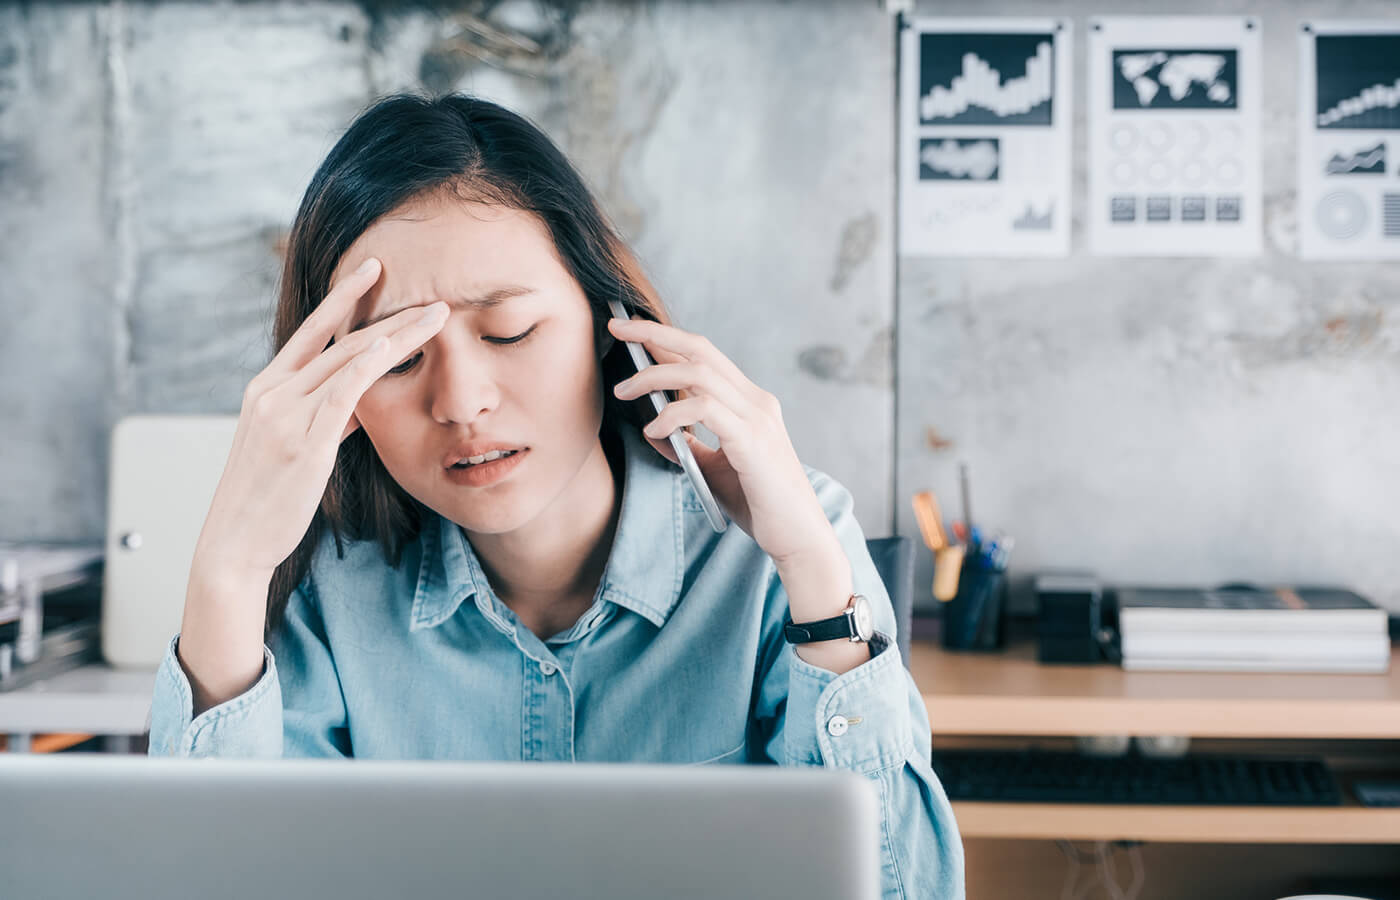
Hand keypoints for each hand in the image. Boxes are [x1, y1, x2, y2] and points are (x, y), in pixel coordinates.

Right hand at [191, 258, 449, 585]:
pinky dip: (365, 366)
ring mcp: (285, 415)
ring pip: (347, 360)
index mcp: (266, 388)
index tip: (373, 268)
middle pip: (338, 338)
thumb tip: (359, 404)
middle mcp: (272, 392)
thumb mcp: (296, 447)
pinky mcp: (303, 442)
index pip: (311, 330)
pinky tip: (389, 346)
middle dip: (385, 311)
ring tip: (435, 315)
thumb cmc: (268, 498)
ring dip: (396, 334)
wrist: (234, 543)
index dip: (343, 297)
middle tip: (428, 290)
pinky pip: (339, 395)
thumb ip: (327, 418)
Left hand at [607, 317, 835, 563]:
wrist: (796, 536)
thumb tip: (653, 429)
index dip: (666, 339)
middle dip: (654, 333)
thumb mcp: (713, 469)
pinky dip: (672, 415)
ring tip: (625, 390)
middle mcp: (756, 401)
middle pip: (700, 348)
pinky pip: (704, 409)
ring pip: (698, 373)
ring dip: (654, 376)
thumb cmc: (758, 503)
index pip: (704, 356)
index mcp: (749, 403)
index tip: (631, 330)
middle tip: (616, 328)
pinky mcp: (752, 440)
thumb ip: (688, 446)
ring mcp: (757, 418)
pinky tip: (655, 431)